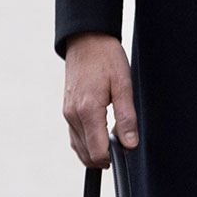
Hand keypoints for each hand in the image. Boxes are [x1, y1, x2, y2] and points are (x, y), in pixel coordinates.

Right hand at [62, 32, 137, 166]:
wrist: (86, 39)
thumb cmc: (106, 57)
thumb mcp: (123, 84)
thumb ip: (126, 117)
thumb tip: (129, 144)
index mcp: (88, 110)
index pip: (97, 151)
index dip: (113, 157)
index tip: (125, 147)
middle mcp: (73, 115)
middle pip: (87, 154)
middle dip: (105, 156)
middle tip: (122, 141)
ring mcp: (67, 113)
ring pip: (80, 148)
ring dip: (96, 150)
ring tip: (113, 136)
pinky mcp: (66, 110)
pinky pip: (75, 136)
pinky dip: (87, 142)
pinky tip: (100, 134)